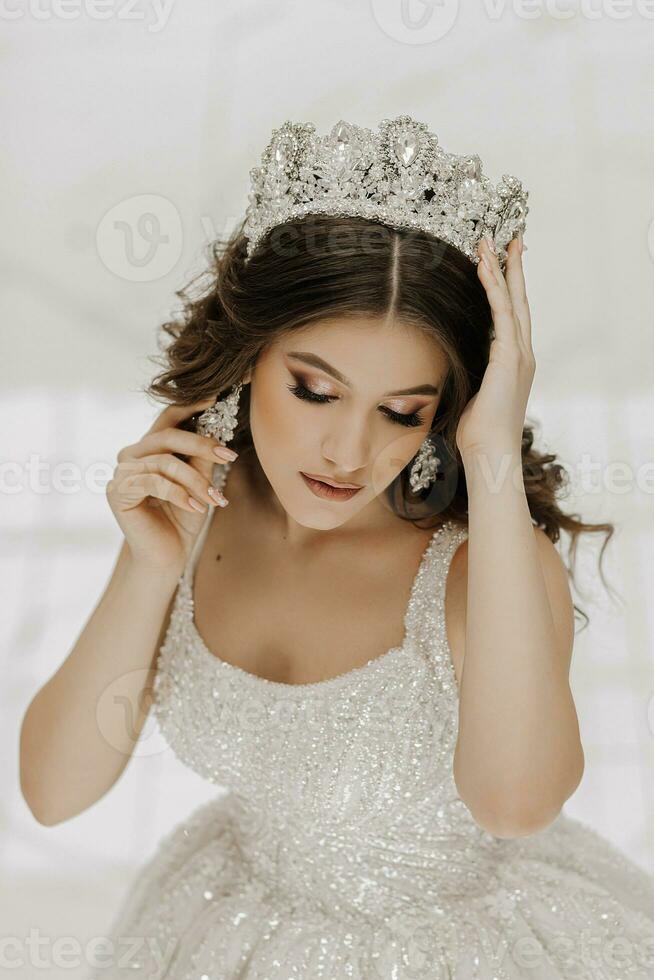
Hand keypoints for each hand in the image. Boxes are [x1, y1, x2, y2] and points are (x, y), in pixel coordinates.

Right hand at [106, 398, 236, 574]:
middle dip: (201, 445)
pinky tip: (196, 507)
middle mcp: (132, 455)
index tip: (216, 398)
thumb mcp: (199, 481)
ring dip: (195, 481)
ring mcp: (122, 472)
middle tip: (228, 455)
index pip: (168, 418)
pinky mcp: (118, 491)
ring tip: (214, 499)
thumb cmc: (183, 518)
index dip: (190, 405)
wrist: (167, 556)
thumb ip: (202, 456)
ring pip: (165, 462)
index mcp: (150, 448)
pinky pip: (154, 482)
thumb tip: (215, 426)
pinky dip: (180, 494)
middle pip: (168, 436)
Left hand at [456, 235, 534, 459]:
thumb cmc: (477, 434)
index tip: (502, 261)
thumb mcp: (469, 395)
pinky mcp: (510, 358)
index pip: (512, 315)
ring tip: (492, 242)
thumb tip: (445, 365)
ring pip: (512, 301)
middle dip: (513, 268)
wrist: (490, 453)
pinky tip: (485, 268)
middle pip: (519, 300)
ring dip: (501, 269)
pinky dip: (494, 288)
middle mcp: (522, 354)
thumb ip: (466, 375)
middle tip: (508, 239)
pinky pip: (503, 314)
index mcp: (513, 362)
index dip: (509, 287)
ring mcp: (519, 355)